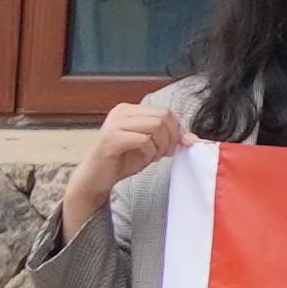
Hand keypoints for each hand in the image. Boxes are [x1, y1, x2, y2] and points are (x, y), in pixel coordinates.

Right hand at [61, 91, 191, 221]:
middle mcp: (121, 112)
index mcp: (129, 110)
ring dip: (161, 145)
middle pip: (162, 117)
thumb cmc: (121, 161)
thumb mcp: (150, 146)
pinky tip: (144, 159)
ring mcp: (114, 124)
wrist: (95, 178)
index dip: (177, 129)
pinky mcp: (111, 139)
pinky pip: (143, 140)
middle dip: (171, 137)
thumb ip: (167, 138)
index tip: (179, 144)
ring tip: (154, 156)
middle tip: (166, 153)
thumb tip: (191, 137)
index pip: (165, 112)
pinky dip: (150, 152)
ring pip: (155, 126)